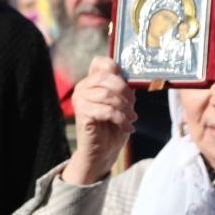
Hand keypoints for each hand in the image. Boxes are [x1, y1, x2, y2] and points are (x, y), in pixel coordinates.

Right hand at [61, 57, 135, 185]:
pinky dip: (120, 119)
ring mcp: (79, 100)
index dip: (115, 68)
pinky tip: (127, 127)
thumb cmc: (113, 127)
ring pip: (106, 95)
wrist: (103, 152)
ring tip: (131, 118)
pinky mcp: (81, 114)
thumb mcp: (123, 104)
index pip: (100, 62)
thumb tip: (135, 77)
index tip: (129, 84)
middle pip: (106, 77)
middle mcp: (82, 88)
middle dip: (124, 91)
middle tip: (133, 105)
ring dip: (124, 108)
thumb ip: (125, 88)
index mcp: (91, 81)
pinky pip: (105, 111)